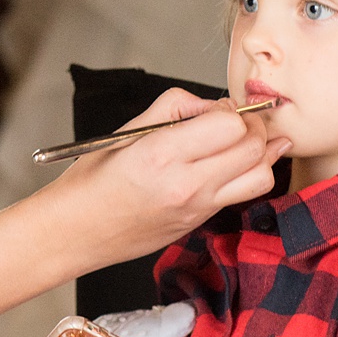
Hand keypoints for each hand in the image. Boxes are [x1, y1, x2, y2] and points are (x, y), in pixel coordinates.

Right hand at [41, 90, 290, 269]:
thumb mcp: (126, 130)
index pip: (229, 124)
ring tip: (244, 141)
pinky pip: (244, 195)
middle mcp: (186, 184)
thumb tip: (209, 104)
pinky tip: (240, 161)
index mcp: (162, 154)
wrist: (76, 232)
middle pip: (253, 148)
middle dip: (254, 125)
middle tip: (239, 118)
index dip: (230, 108)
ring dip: (261, 153)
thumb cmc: (92, 181)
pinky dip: (249, 174)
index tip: (217, 107)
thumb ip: (173, 107)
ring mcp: (197, 208)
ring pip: (261, 177)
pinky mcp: (200, 222)